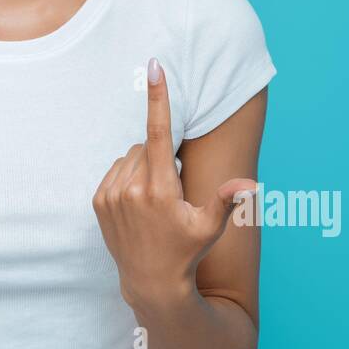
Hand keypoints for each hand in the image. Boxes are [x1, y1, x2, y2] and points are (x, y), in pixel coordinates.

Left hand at [92, 57, 256, 308]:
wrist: (151, 282)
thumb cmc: (186, 251)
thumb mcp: (210, 227)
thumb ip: (226, 200)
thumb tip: (249, 186)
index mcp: (160, 187)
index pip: (159, 131)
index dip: (158, 97)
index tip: (154, 67)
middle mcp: (131, 187)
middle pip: (148, 146)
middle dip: (161, 157)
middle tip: (172, 191)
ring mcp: (111, 194)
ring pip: (131, 157)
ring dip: (144, 167)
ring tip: (154, 201)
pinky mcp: (99, 201)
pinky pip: (116, 170)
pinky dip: (128, 177)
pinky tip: (137, 202)